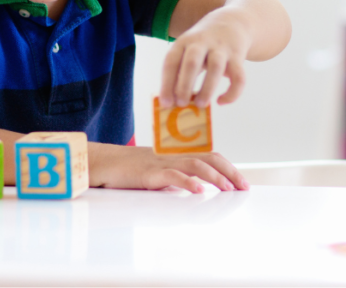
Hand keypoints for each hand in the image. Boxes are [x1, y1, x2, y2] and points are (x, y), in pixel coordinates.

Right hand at [89, 142, 247, 192]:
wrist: (101, 162)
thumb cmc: (126, 170)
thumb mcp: (156, 173)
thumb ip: (174, 178)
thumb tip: (192, 188)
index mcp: (176, 156)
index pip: (209, 156)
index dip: (228, 168)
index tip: (242, 182)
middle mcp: (172, 156)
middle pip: (208, 158)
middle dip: (229, 172)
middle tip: (244, 187)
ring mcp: (161, 163)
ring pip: (195, 164)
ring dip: (214, 176)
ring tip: (227, 188)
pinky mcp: (149, 173)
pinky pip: (171, 175)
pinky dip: (187, 182)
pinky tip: (198, 190)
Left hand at [159, 6, 251, 108]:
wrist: (231, 22)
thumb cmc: (202, 45)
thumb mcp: (187, 50)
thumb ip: (180, 72)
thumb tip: (172, 102)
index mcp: (184, 42)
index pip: (171, 61)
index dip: (167, 83)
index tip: (166, 103)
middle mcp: (202, 42)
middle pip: (192, 62)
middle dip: (185, 85)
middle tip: (181, 104)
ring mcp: (221, 48)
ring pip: (215, 68)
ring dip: (207, 89)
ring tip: (200, 104)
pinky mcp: (237, 56)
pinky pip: (238, 76)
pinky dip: (232, 93)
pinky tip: (221, 101)